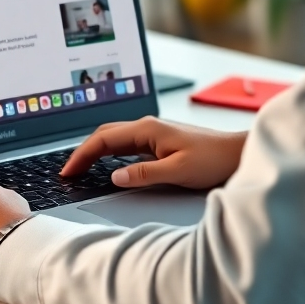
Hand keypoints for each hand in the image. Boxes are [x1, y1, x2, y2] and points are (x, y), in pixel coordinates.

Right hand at [61, 116, 246, 190]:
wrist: (236, 153)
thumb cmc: (212, 159)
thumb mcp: (178, 170)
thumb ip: (144, 174)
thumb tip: (115, 177)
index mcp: (147, 129)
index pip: (103, 139)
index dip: (82, 155)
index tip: (68, 171)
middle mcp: (147, 126)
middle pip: (104, 134)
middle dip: (83, 151)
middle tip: (68, 172)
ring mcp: (153, 132)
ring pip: (115, 138)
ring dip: (95, 151)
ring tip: (81, 169)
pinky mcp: (159, 141)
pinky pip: (126, 145)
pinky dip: (110, 153)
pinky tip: (108, 165)